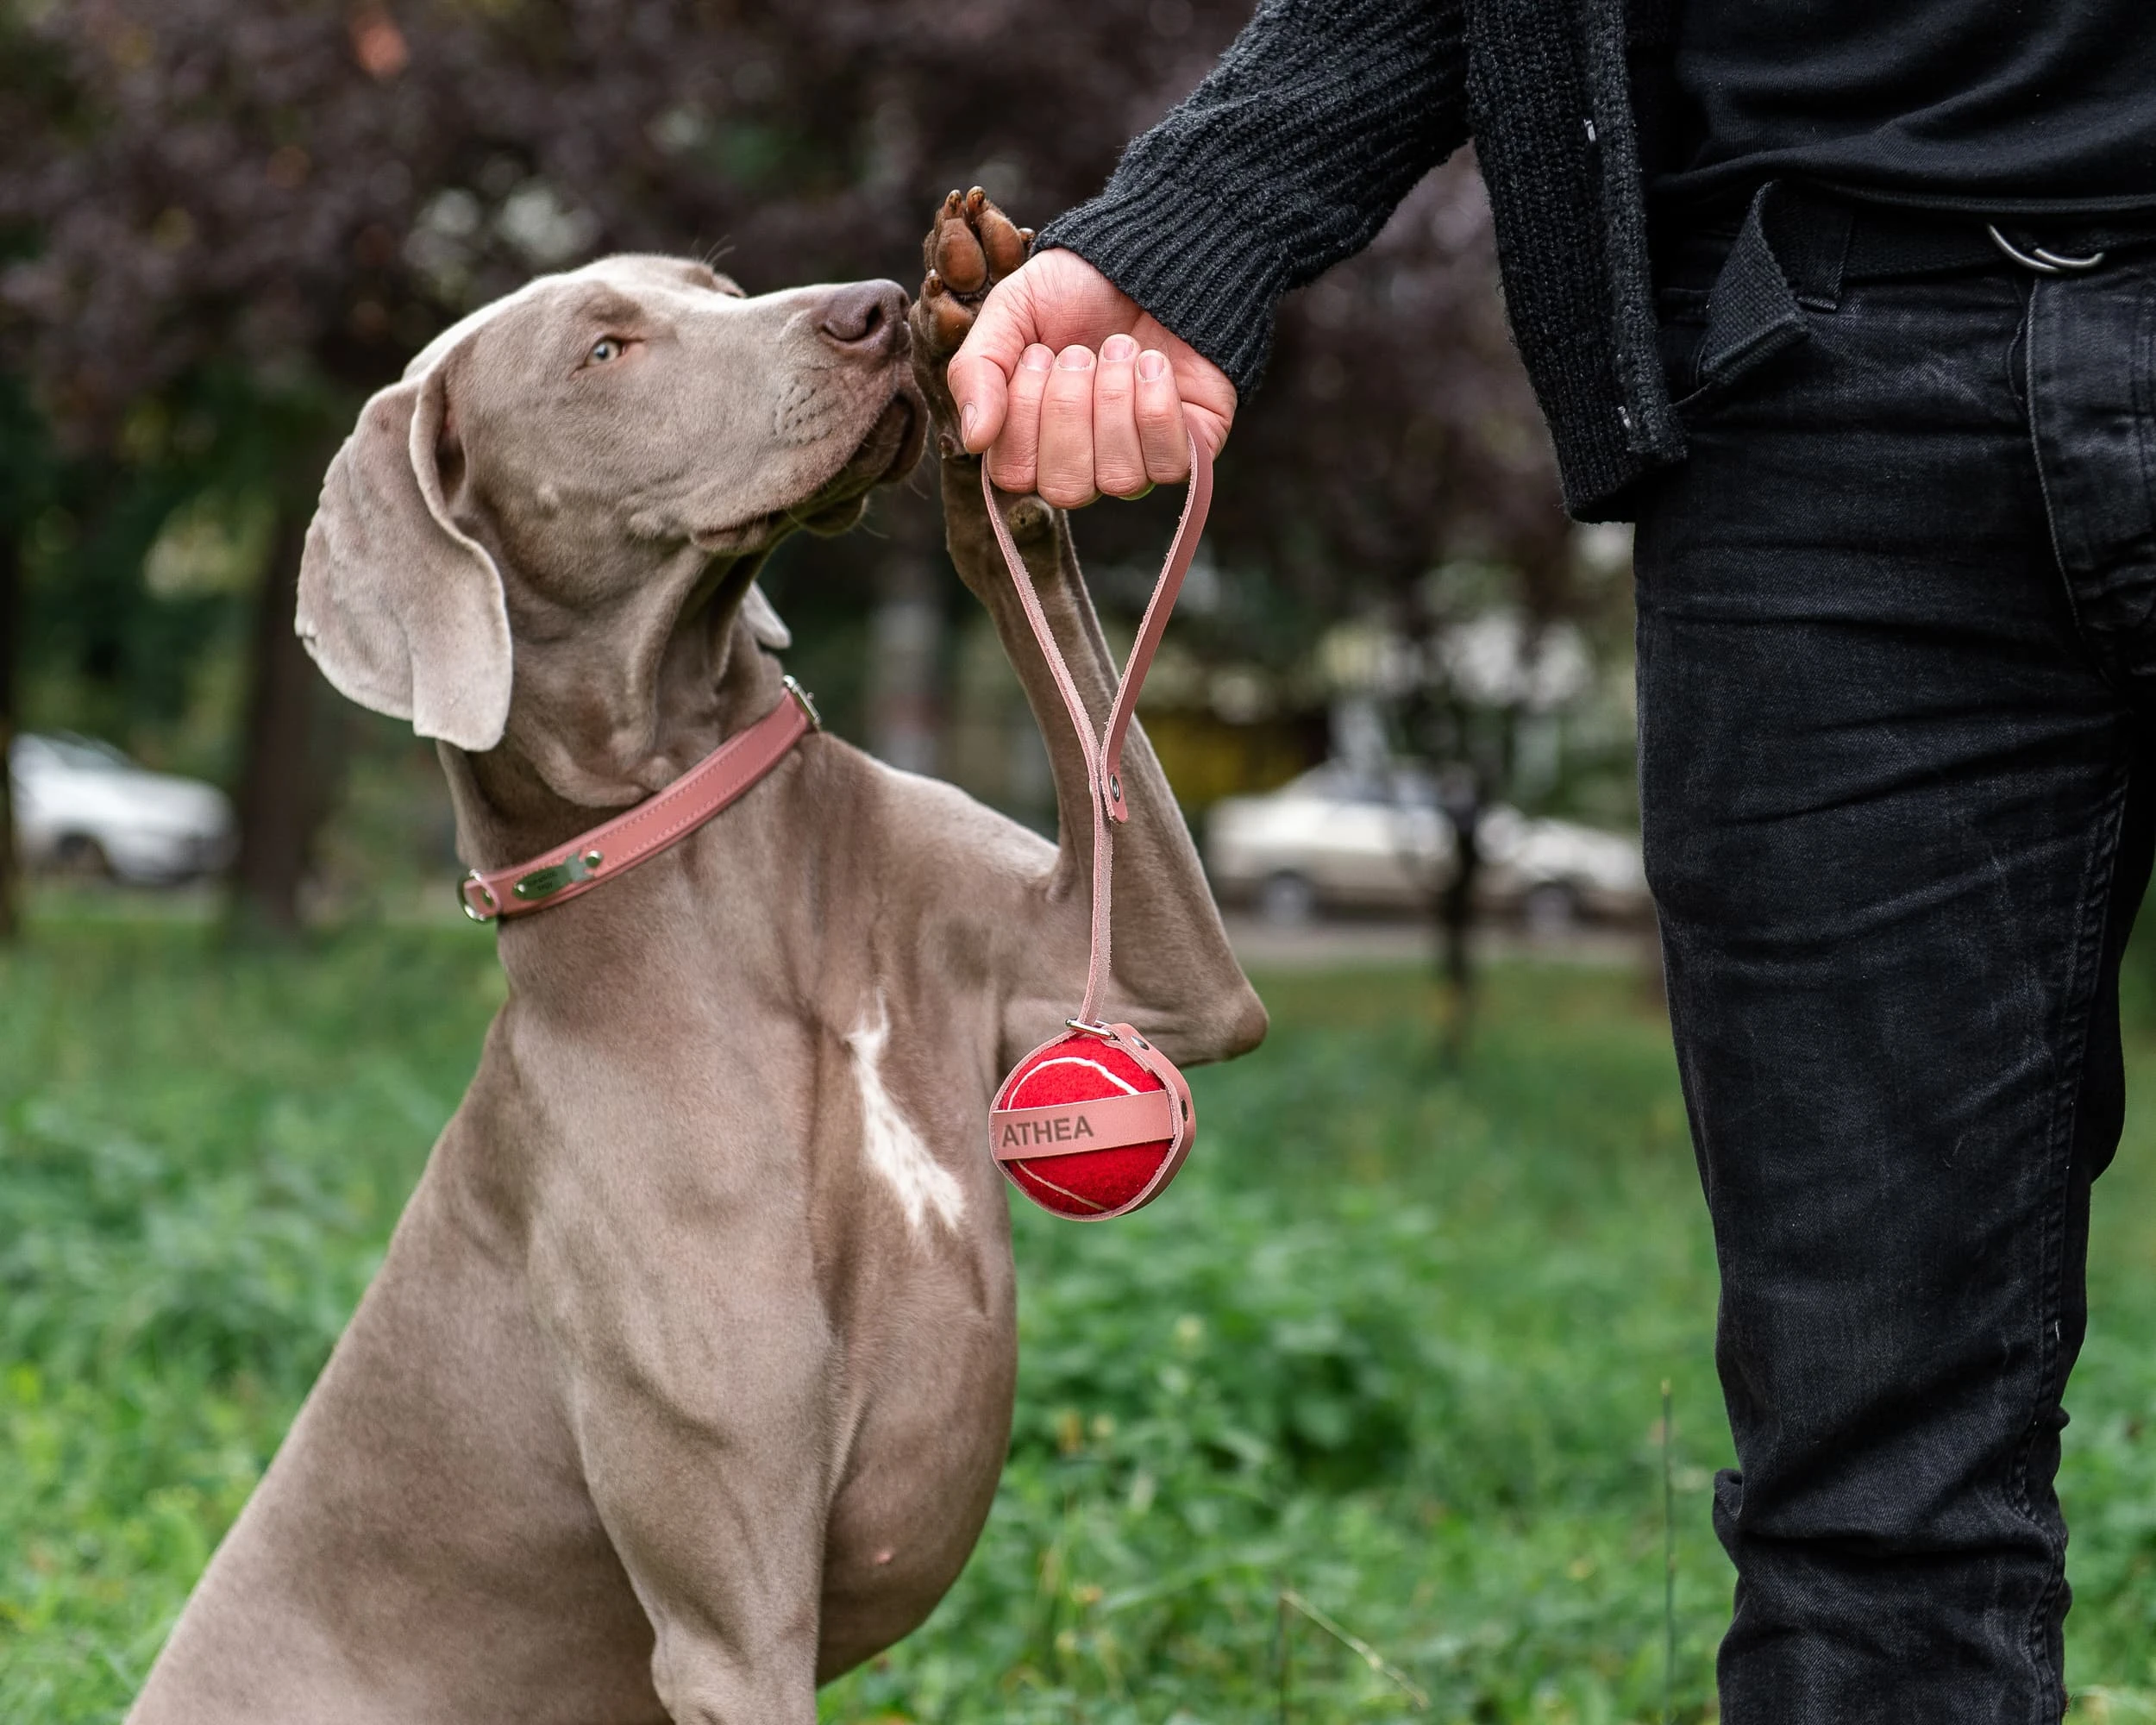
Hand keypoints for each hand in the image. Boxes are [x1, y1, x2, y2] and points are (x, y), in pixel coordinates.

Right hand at [947, 248, 1236, 507]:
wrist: (1149, 258)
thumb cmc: (1075, 290)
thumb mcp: (1009, 312)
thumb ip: (976, 371)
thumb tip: (975, 438)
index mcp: (1032, 440)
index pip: (1013, 474)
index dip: (1024, 414)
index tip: (1038, 354)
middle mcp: (1084, 464)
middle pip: (1065, 488)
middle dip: (1070, 408)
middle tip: (1079, 352)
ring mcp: (1137, 462)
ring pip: (1118, 478)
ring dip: (1113, 399)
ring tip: (1119, 348)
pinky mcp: (1189, 450)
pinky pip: (1168, 464)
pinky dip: (1156, 407)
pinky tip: (1154, 364)